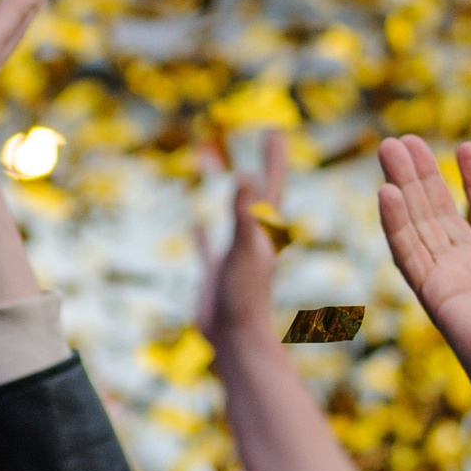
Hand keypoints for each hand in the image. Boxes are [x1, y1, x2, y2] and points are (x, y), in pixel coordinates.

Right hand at [200, 130, 285, 343]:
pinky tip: (194, 225)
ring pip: (236, 218)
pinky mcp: (216, 276)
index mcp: (265, 232)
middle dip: (265, 166)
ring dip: (235, 195)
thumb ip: (247, 213)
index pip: (272, 185)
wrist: (235, 342)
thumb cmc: (243, 297)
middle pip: (260, 194)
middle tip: (269, 138)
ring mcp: (235, 258)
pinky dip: (201, 235)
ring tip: (232, 174)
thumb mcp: (244, 248)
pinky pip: (208, 248)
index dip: (273, 157)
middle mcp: (254, 241)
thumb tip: (248, 174)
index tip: (276, 128)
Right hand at [377, 136, 470, 470]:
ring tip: (390, 147)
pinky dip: (395, 223)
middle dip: (425, 174)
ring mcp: (454, 279)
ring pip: (420, 223)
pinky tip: (387, 192)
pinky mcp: (435, 294)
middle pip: (443, 209)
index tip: (466, 147)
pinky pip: (409, 253)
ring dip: (404, 186)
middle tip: (404, 140)